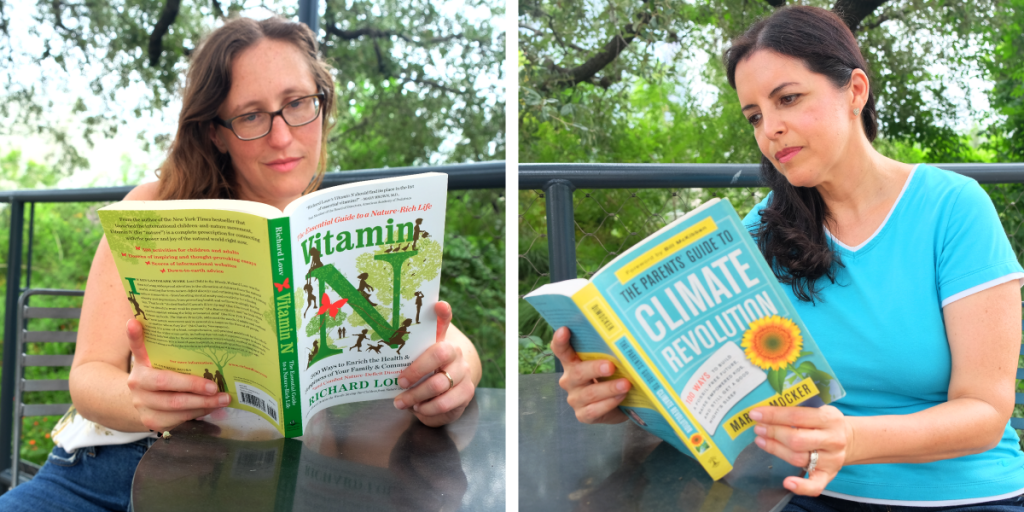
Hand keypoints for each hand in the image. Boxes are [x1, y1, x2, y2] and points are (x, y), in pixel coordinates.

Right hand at [124, 319, 230, 431]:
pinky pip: (179, 419)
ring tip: (223, 399)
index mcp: (140, 365)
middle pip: (167, 384)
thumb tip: (188, 330)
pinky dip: (199, 412)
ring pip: (176, 407)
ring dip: (203, 403)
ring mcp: (143, 405)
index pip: (137, 348)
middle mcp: (137, 385)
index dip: (135, 336)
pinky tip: (212, 407)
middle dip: (194, 386)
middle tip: (216, 387)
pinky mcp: (152, 422)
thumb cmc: (158, 376)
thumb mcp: (157, 362)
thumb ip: (167, 349)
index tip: (134, 323)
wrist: (141, 401)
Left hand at [393, 302, 474, 426]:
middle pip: (438, 354)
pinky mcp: (466, 392)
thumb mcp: (416, 359)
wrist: (451, 388)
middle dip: (415, 370)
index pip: (444, 322)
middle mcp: (455, 352)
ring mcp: (463, 372)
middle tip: (399, 382)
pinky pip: (444, 404)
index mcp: (441, 340)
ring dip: (415, 396)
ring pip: (438, 385)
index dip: (443, 314)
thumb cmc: (426, 371)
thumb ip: (405, 349)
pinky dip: (426, 409)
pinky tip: (418, 408)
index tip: (438, 305)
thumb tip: (376, 336)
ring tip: (401, 402)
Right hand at [551, 326, 629, 423]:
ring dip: (609, 388)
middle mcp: (569, 380)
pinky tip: (621, 397)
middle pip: (577, 373)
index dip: (560, 341)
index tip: (564, 330)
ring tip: (625, 384)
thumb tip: (625, 340)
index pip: (561, 350)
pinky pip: (594, 410)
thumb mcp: (609, 363)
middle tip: (611, 366)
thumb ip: (608, 353)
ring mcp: (575, 398)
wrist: (622, 404)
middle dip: (595, 369)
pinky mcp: (582, 415)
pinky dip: (609, 403)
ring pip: (589, 393)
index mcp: (572, 362)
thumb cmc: (613, 377)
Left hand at [750, 405, 851, 495]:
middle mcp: (833, 440)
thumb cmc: (824, 422)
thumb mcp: (817, 409)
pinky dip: (801, 487)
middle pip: (796, 439)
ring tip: (760, 441)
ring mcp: (832, 460)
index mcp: (830, 418)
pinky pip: (815, 486)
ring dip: (776, 450)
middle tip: (758, 428)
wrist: (849, 438)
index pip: (796, 416)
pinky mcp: (829, 475)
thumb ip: (796, 408)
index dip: (773, 415)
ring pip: (798, 458)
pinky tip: (786, 482)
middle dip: (773, 433)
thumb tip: (765, 409)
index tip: (755, 414)